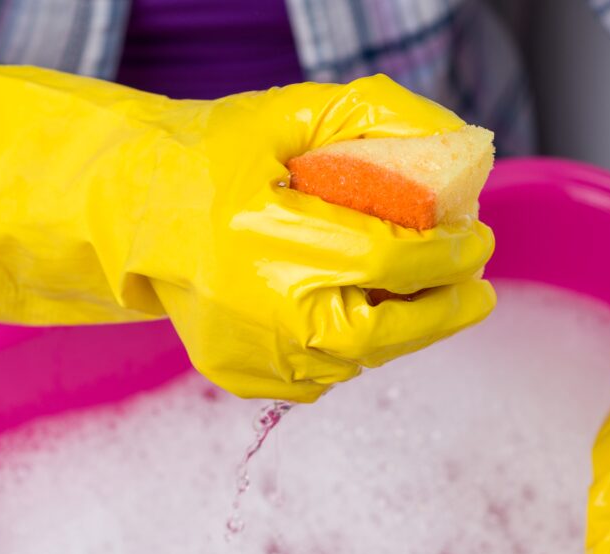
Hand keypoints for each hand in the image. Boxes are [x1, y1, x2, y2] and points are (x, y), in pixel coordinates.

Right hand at [0, 42, 494, 400]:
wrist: (129, 216)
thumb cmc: (209, 159)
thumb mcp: (291, 117)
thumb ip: (379, 123)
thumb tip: (463, 151)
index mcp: (270, 241)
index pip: (392, 259)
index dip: (450, 252)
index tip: (479, 239)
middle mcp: (263, 313)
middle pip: (388, 331)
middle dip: (447, 309)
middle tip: (479, 289)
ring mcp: (252, 357)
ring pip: (363, 359)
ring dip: (407, 329)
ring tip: (433, 299)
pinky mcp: (245, 380)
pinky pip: (326, 375)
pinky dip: (358, 349)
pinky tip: (367, 316)